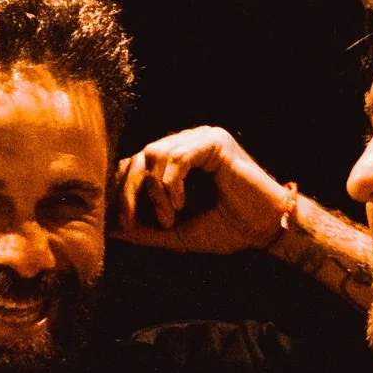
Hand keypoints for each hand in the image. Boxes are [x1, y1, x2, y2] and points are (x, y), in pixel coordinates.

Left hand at [112, 126, 290, 254]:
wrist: (263, 230)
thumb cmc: (225, 230)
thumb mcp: (175, 232)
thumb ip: (144, 229)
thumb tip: (110, 228)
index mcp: (176, 162)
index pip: (134, 165)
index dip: (120, 192)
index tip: (117, 223)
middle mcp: (186, 144)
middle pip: (138, 158)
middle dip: (128, 194)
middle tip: (132, 225)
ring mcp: (200, 139)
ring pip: (154, 154)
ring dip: (154, 192)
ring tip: (172, 217)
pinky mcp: (214, 142)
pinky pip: (177, 156)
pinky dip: (171, 183)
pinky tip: (181, 204)